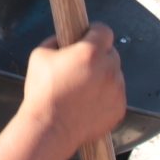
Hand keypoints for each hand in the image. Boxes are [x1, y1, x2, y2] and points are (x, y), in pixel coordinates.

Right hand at [22, 23, 124, 150]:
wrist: (50, 128)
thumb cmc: (43, 92)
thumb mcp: (39, 55)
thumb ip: (56, 41)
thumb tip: (63, 40)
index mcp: (90, 52)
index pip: (104, 30)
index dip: (94, 32)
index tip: (87, 37)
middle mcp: (109, 69)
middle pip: (111, 53)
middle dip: (98, 56)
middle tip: (81, 67)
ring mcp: (117, 90)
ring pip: (114, 75)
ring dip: (103, 77)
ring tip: (82, 90)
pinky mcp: (119, 108)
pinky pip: (116, 95)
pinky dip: (105, 97)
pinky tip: (87, 103)